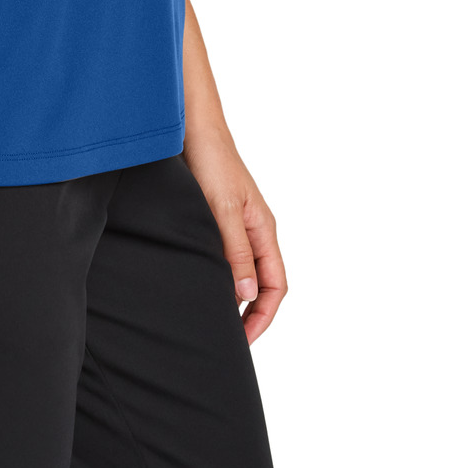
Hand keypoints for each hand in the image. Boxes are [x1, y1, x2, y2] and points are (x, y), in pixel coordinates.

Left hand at [183, 126, 286, 344]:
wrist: (192, 128)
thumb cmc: (211, 162)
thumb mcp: (223, 210)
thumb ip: (236, 251)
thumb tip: (248, 295)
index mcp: (264, 230)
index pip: (276, 285)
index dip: (264, 315)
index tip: (244, 340)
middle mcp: (255, 230)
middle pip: (263, 283)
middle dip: (251, 314)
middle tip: (228, 339)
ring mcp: (237, 224)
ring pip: (244, 271)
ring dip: (236, 297)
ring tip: (214, 318)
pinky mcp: (217, 217)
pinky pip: (227, 257)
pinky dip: (221, 276)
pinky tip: (202, 282)